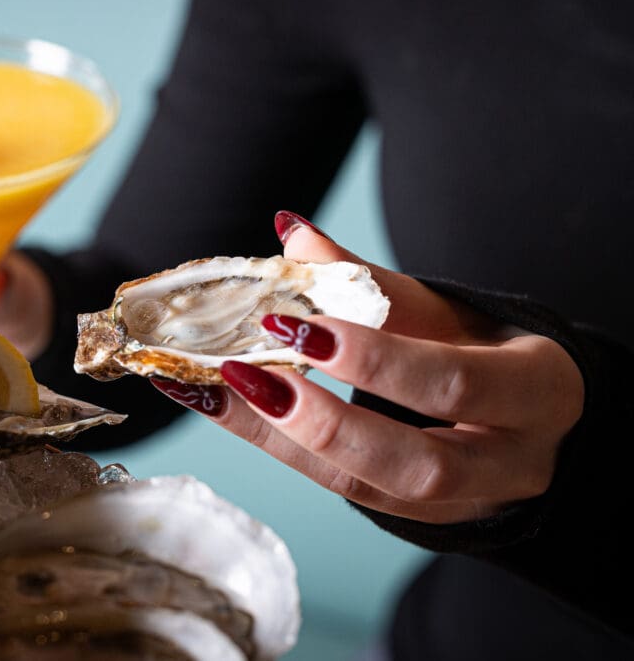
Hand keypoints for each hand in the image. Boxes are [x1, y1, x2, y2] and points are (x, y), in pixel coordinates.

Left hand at [152, 212, 583, 523]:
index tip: (293, 322)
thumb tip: (291, 232)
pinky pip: (338, 490)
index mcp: (537, 391)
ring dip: (282, 437)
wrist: (529, 424)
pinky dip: (274, 445)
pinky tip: (221, 404)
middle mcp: (509, 463)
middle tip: (247, 371)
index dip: (372, 359)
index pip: (454, 382)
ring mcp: (461, 504)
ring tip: (214, 387)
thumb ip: (375, 281)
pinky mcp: (413, 518)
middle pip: (417, 463)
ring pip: (368, 490)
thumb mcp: (451, 312)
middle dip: (324, 421)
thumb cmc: (491, 353)